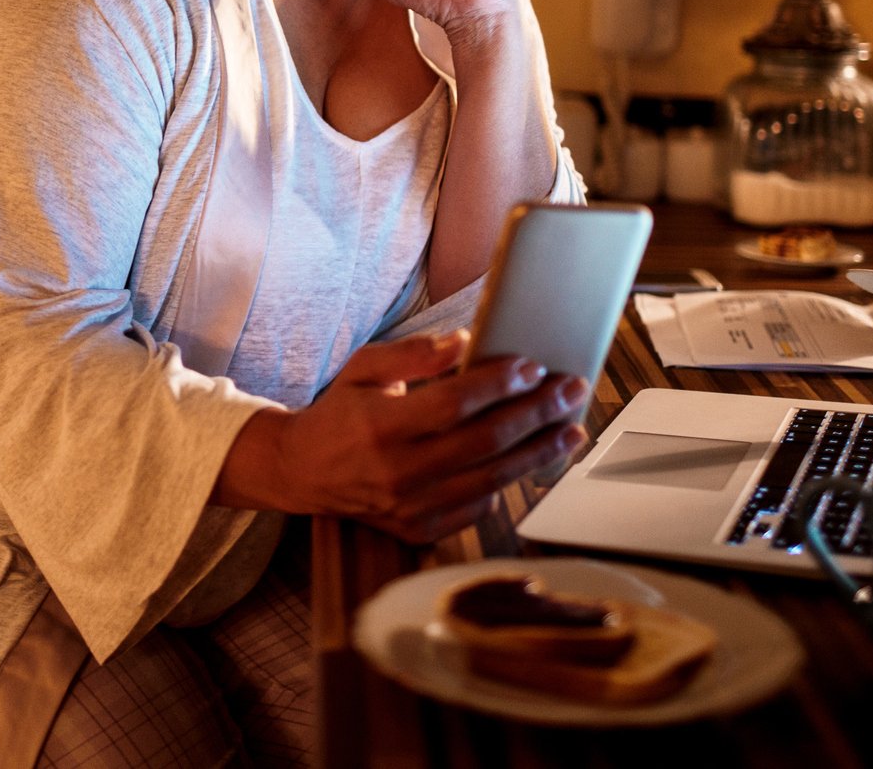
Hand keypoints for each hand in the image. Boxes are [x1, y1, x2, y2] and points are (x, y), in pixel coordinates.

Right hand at [227, 329, 590, 543]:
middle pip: (484, 443)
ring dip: (538, 452)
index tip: (530, 367)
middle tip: (570, 391)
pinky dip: (507, 483)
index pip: (454, 405)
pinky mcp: (419, 530)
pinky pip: (477, 509)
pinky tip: (529, 460)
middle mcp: (398, 473)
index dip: (497, 385)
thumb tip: (463, 342)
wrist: (303, 472)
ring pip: (491, 479)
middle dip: (536, 414)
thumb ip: (413, 355)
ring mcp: (410, 508)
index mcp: (381, 427)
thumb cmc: (339, 413)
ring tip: (570, 429)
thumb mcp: (364, 369)